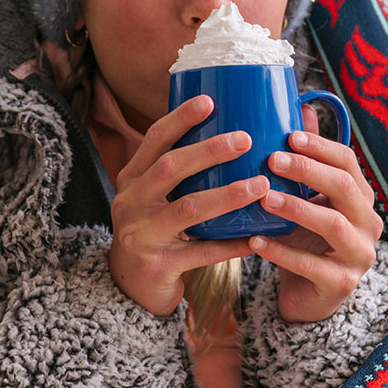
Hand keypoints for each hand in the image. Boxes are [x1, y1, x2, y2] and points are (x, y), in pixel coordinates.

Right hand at [108, 95, 266, 315]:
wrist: (128, 286)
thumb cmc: (153, 231)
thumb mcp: (153, 197)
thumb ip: (179, 173)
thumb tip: (229, 136)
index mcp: (131, 179)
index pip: (153, 140)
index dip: (180, 119)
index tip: (209, 101)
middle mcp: (131, 202)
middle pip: (170, 168)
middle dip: (209, 151)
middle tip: (245, 139)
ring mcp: (141, 234)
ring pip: (188, 209)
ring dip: (227, 195)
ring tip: (259, 185)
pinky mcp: (157, 264)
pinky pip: (201, 252)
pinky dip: (231, 245)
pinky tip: (256, 238)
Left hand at [249, 107, 381, 322]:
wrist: (307, 298)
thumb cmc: (304, 241)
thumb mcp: (307, 199)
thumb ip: (307, 160)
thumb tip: (301, 106)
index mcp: (361, 199)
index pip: (348, 163)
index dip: (320, 147)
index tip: (289, 135)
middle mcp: (369, 224)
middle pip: (344, 188)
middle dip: (308, 170)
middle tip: (271, 160)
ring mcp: (359, 256)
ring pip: (331, 225)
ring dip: (295, 207)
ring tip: (263, 198)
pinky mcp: (341, 284)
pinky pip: (310, 265)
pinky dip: (281, 252)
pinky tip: (254, 242)